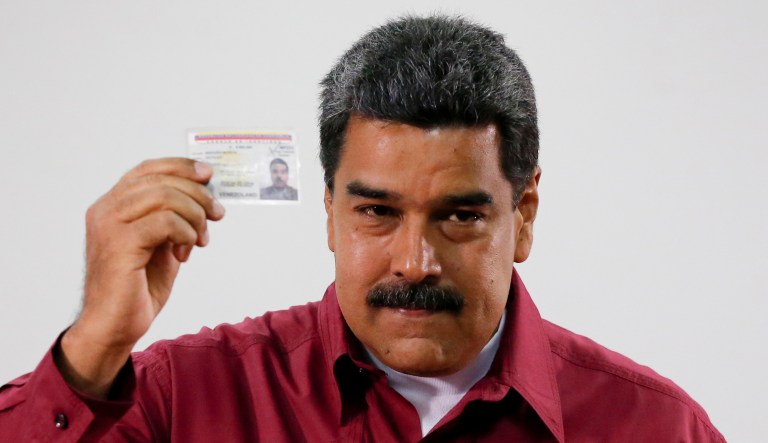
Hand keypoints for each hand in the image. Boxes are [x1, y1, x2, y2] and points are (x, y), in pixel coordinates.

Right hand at [57, 158, 224, 396]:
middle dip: (198, 194)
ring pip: (164, 196)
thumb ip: (174, 219)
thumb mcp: (162, 244)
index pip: (147, 169)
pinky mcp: (120, 243)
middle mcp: (105, 210)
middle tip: (217, 214)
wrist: (115, 326)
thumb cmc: (137, 288)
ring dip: (194, 215)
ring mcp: (109, 225)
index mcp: (112, 206)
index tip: (207, 175)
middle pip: (160, 179)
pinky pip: (165, 221)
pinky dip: (185, 233)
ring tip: (200, 239)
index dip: (180, 166)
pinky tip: (184, 253)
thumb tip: (204, 198)